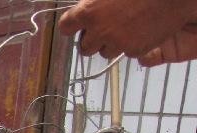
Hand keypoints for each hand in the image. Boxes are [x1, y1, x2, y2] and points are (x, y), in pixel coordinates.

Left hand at [58, 0, 196, 58]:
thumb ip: (93, 5)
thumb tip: (84, 10)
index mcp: (89, 12)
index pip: (66, 27)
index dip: (71, 27)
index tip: (74, 27)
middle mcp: (99, 30)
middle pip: (84, 47)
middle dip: (92, 40)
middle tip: (103, 30)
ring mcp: (117, 42)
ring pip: (104, 52)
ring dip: (111, 44)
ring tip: (125, 28)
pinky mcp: (134, 50)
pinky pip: (126, 52)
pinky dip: (130, 45)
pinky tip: (140, 31)